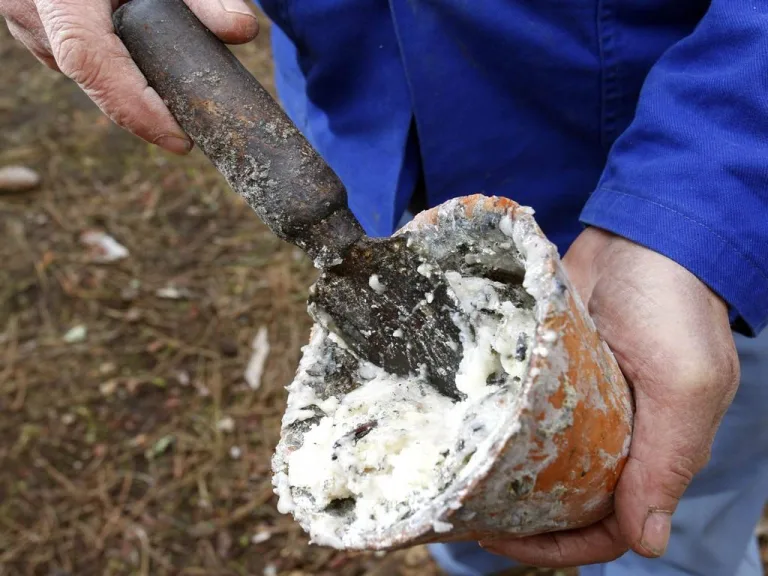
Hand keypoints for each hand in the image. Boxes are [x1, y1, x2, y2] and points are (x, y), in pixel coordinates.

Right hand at [1, 0, 258, 153]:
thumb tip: (243, 31)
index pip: (90, 60)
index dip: (135, 107)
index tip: (181, 140)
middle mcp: (31, 8)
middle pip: (94, 79)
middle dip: (144, 105)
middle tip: (192, 121)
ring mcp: (25, 23)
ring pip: (86, 75)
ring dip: (128, 78)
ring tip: (163, 62)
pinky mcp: (33, 31)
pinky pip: (77, 62)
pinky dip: (112, 64)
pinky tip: (137, 49)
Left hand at [479, 227, 739, 566]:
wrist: (644, 234)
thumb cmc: (674, 304)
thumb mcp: (685, 384)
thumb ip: (668, 460)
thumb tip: (647, 543)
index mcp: (649, 451)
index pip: (606, 526)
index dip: (557, 546)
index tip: (500, 538)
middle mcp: (611, 434)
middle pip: (562, 498)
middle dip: (517, 516)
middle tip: (463, 513)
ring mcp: (576, 400)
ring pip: (536, 456)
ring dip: (498, 474)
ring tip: (451, 480)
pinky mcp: (549, 369)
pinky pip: (519, 406)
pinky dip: (493, 422)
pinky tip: (457, 427)